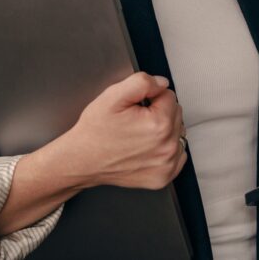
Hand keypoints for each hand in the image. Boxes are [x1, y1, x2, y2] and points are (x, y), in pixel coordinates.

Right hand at [60, 72, 186, 189]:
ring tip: (139, 135)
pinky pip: (177, 154)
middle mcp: (167, 147)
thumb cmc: (94, 132)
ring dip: (164, 130)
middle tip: (134, 120)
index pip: (169, 95)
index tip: (135, 107)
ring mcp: (166, 165)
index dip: (150, 97)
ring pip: (177, 132)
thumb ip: (142, 82)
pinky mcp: (163, 177)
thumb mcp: (112, 96)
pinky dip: (165, 149)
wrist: (81, 160)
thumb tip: (162, 83)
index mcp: (159, 124)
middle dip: (158, 111)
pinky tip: (147, 148)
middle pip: (176, 113)